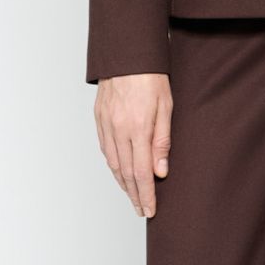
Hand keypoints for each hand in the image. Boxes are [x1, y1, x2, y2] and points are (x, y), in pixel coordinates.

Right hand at [94, 72, 172, 216]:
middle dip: (134, 195)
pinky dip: (113, 165)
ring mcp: (105, 124)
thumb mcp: (166, 107)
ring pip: (112, 163)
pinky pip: (105, 149)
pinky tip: (120, 172)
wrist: (127, 54)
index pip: (141, 172)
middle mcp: (118, 129)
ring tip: (133, 196)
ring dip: (122, 183)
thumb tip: (160, 172)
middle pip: (125, 173)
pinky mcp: (99, 118)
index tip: (150, 210)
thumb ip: (162, 141)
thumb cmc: (151, 77)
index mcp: (137, 128)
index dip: (146, 194)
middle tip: (142, 210)